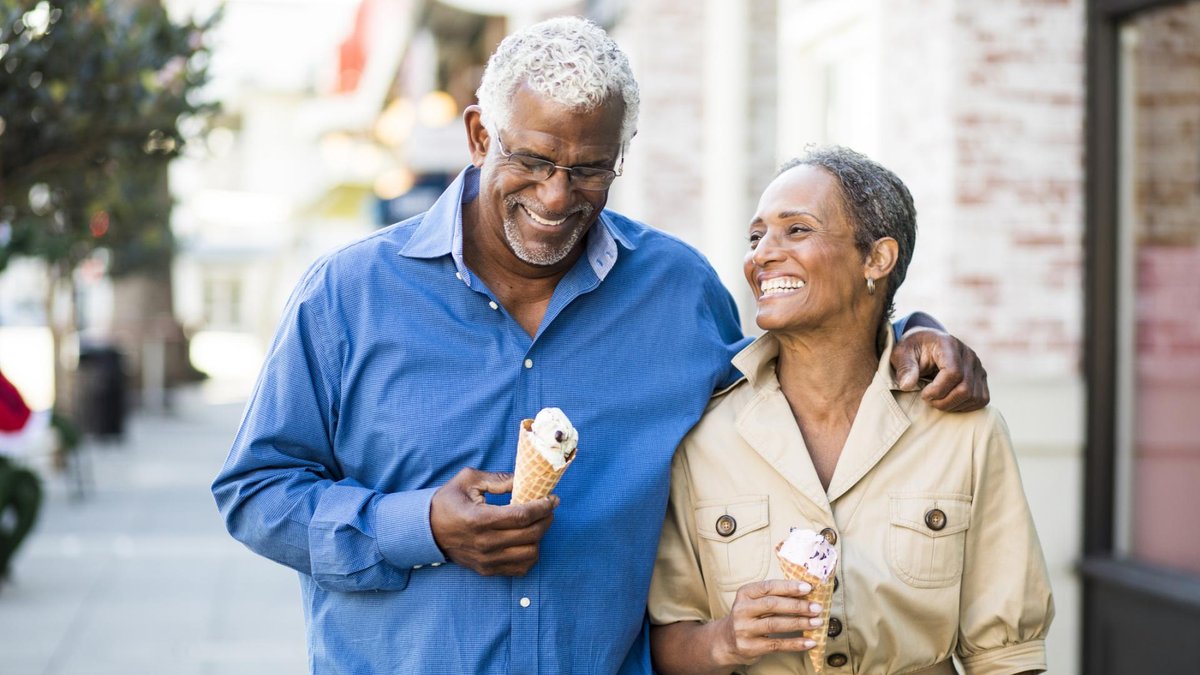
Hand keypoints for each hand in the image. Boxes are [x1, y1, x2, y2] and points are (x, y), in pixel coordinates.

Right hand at [429, 467, 556, 576]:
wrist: (426, 530)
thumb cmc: (448, 501)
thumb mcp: (468, 480)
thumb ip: (498, 479)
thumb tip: (524, 481)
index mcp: (479, 519)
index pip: (522, 516)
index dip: (542, 507)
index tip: (552, 499)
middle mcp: (484, 543)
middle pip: (531, 535)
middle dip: (546, 519)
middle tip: (549, 508)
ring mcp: (486, 560)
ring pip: (530, 554)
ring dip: (540, 538)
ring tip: (538, 524)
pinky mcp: (487, 570)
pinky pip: (520, 569)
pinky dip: (530, 555)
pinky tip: (527, 541)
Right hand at [711, 579, 823, 667]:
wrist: (727, 641)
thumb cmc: (749, 616)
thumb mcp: (755, 601)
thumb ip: (775, 596)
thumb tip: (806, 592)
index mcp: (745, 593)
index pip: (768, 587)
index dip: (789, 587)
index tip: (808, 588)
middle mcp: (741, 610)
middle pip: (772, 605)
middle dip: (797, 606)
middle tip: (816, 607)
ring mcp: (744, 629)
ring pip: (775, 625)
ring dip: (799, 623)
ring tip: (817, 622)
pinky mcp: (749, 647)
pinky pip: (776, 645)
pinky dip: (795, 643)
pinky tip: (809, 642)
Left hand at [891, 327, 989, 411]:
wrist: (926, 344)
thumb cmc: (913, 349)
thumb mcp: (902, 353)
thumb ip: (905, 367)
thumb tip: (907, 385)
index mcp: (949, 345)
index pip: (953, 373)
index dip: (937, 390)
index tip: (923, 394)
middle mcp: (968, 355)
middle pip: (965, 388)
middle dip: (943, 401)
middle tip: (928, 400)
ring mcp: (978, 366)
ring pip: (974, 397)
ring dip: (953, 405)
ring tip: (936, 401)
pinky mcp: (981, 377)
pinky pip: (981, 399)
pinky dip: (965, 406)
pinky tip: (949, 402)